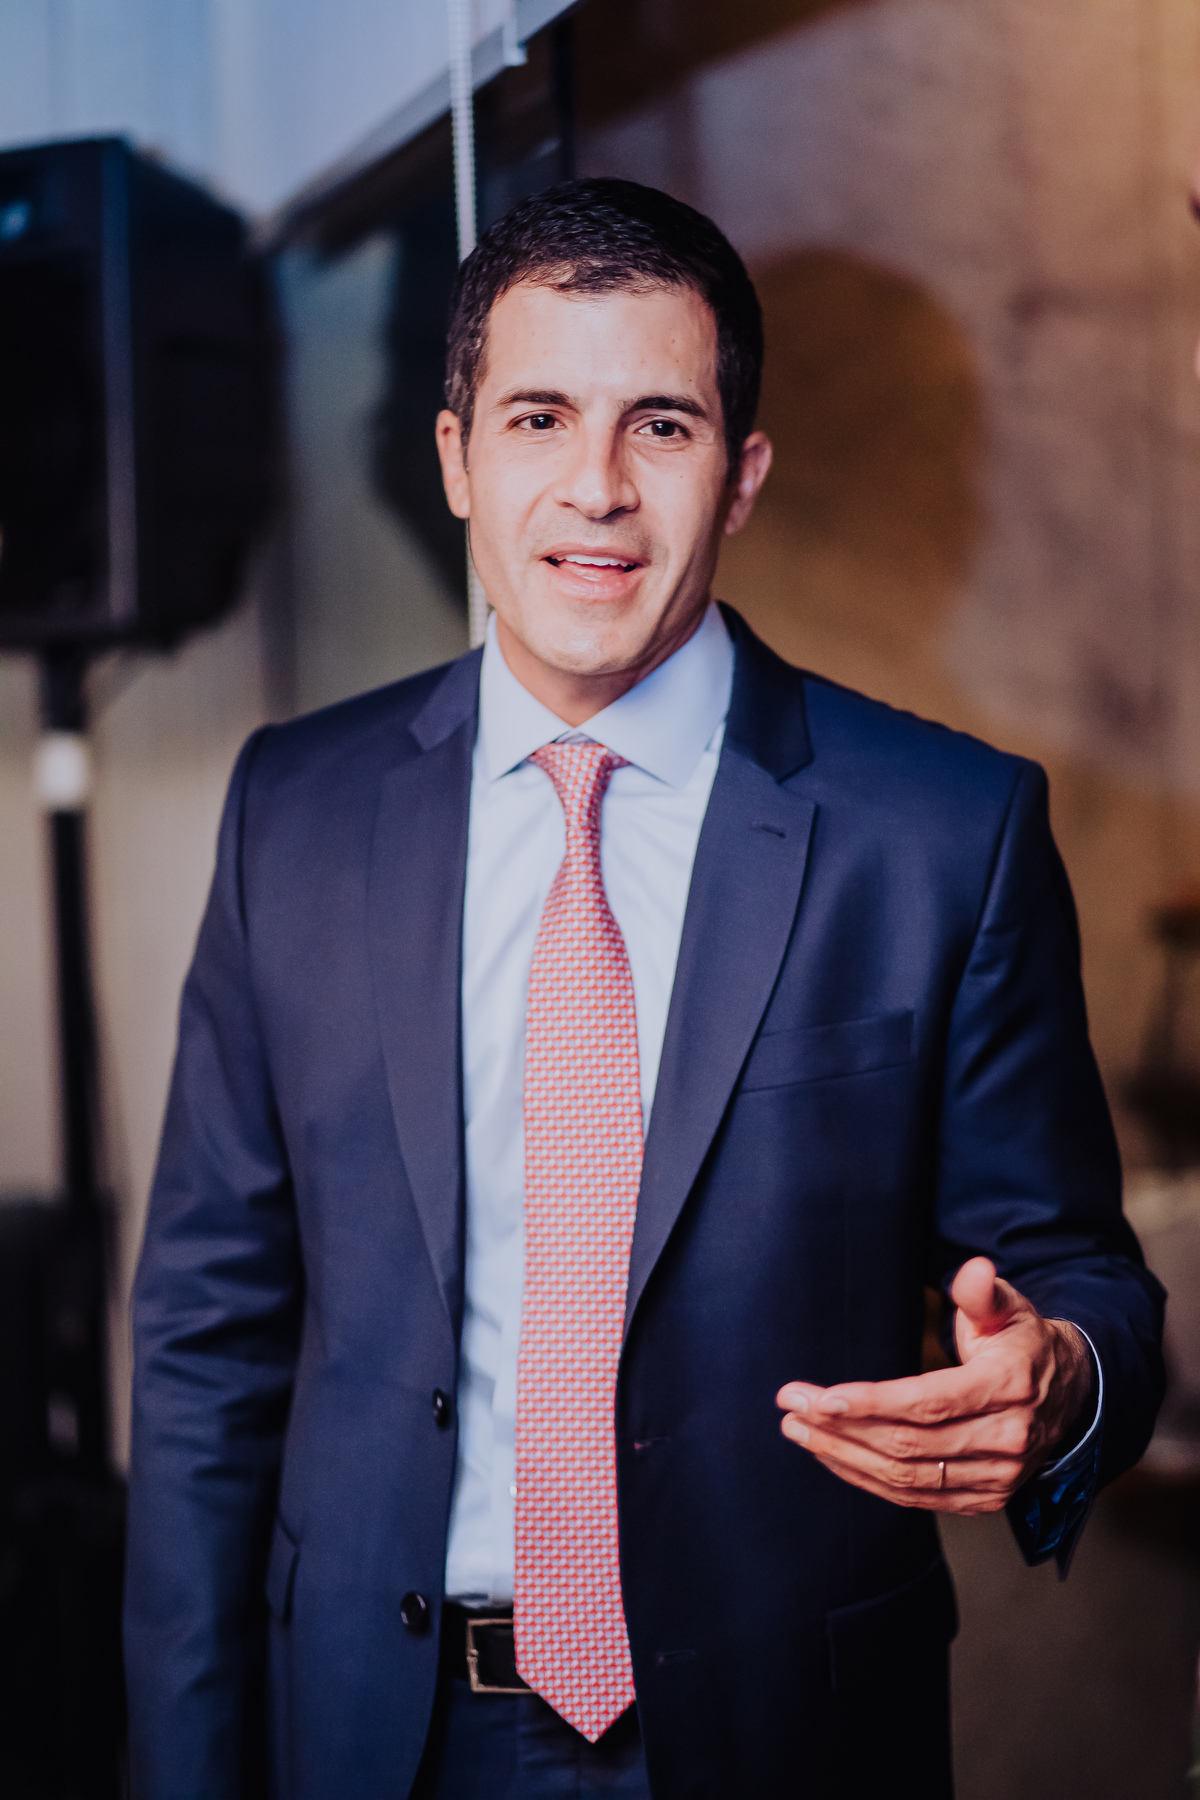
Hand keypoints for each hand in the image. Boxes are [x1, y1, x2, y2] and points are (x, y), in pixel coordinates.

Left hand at [775, 1258, 1094, 1513]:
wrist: (1070, 1395)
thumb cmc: (1023, 1342)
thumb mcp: (1010, 1308)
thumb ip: (983, 1292)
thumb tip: (974, 1269)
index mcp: (1009, 1386)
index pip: (930, 1403)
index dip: (872, 1403)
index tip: (821, 1397)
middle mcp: (1007, 1440)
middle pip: (910, 1444)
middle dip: (841, 1428)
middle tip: (791, 1408)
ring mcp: (998, 1478)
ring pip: (907, 1477)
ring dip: (844, 1456)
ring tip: (799, 1431)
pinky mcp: (984, 1499)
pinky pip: (916, 1497)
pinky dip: (868, 1480)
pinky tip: (833, 1456)